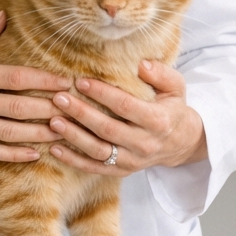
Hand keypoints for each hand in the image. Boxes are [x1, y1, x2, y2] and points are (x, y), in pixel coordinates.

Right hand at [0, 11, 71, 162]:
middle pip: (19, 108)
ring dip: (39, 134)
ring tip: (65, 132)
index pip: (15, 78)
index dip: (44, 81)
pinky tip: (35, 154)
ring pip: (9, 134)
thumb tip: (3, 17)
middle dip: (50, 109)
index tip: (67, 81)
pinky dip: (14, 155)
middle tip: (77, 109)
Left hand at [47, 60, 207, 176]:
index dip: (102, 94)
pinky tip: (54, 148)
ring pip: (98, 151)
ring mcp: (132, 161)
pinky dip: (73, 160)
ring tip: (53, 121)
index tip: (81, 81)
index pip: (125, 106)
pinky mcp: (121, 171)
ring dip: (73, 137)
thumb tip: (141, 64)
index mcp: (158, 121)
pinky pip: (94, 168)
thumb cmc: (172, 108)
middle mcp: (144, 144)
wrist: (181, 143)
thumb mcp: (175, 87)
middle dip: (81, 113)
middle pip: (107, 129)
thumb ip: (160, 74)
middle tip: (59, 98)